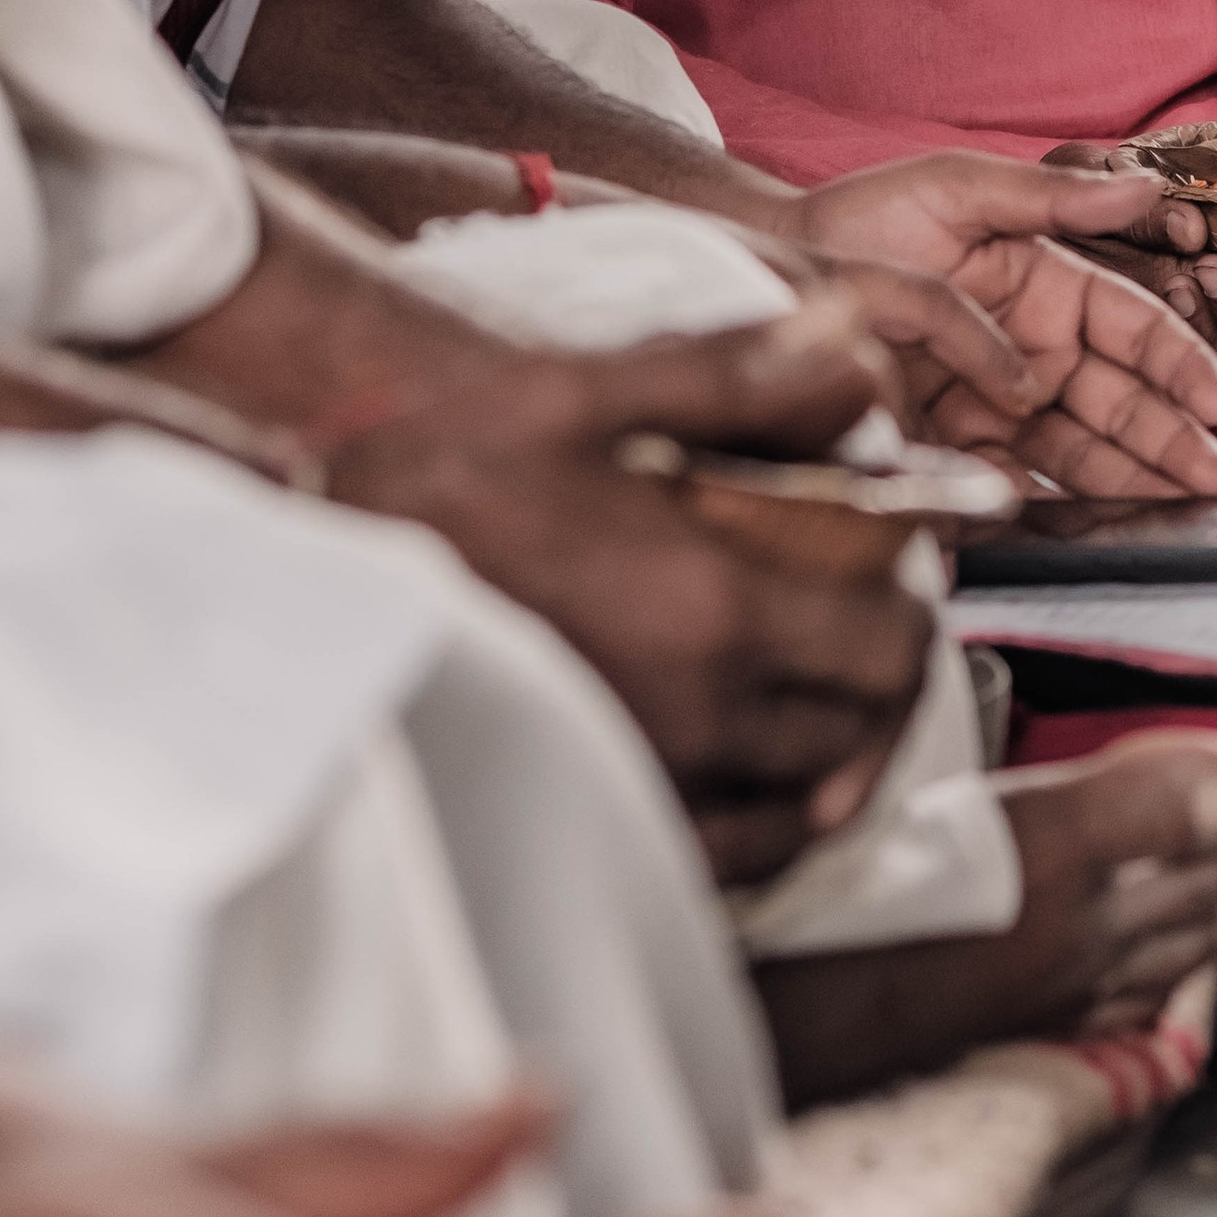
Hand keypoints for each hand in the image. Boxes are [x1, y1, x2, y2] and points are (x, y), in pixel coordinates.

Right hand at [331, 295, 934, 885]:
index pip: (889, 647)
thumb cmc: (434, 474)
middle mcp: (697, 718)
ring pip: (807, 803)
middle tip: (858, 625)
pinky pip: (732, 859)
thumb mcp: (580, 396)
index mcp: (712, 609)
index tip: (891, 578)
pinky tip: (753, 771)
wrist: (306, 571)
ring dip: (833, 749)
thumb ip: (734, 379)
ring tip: (814, 694)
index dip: (911, 613)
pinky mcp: (594, 825)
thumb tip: (859, 357)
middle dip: (881, 678)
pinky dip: (767, 823)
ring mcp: (648, 785)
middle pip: (861, 730)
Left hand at [791, 154, 1216, 494]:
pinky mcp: (955, 445)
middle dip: (1173, 440)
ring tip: (1177, 516)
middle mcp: (1036, 351)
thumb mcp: (958, 188)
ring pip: (1081, 450)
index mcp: (1051, 287)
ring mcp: (1000, 403)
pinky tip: (1090, 533)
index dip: (1180, 365)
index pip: (1135, 328)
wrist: (773, 265)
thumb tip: (1144, 187)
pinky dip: (1054, 509)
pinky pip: (1015, 481)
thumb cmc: (866, 215)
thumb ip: (1049, 198)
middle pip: (1121, 400)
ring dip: (1131, 483)